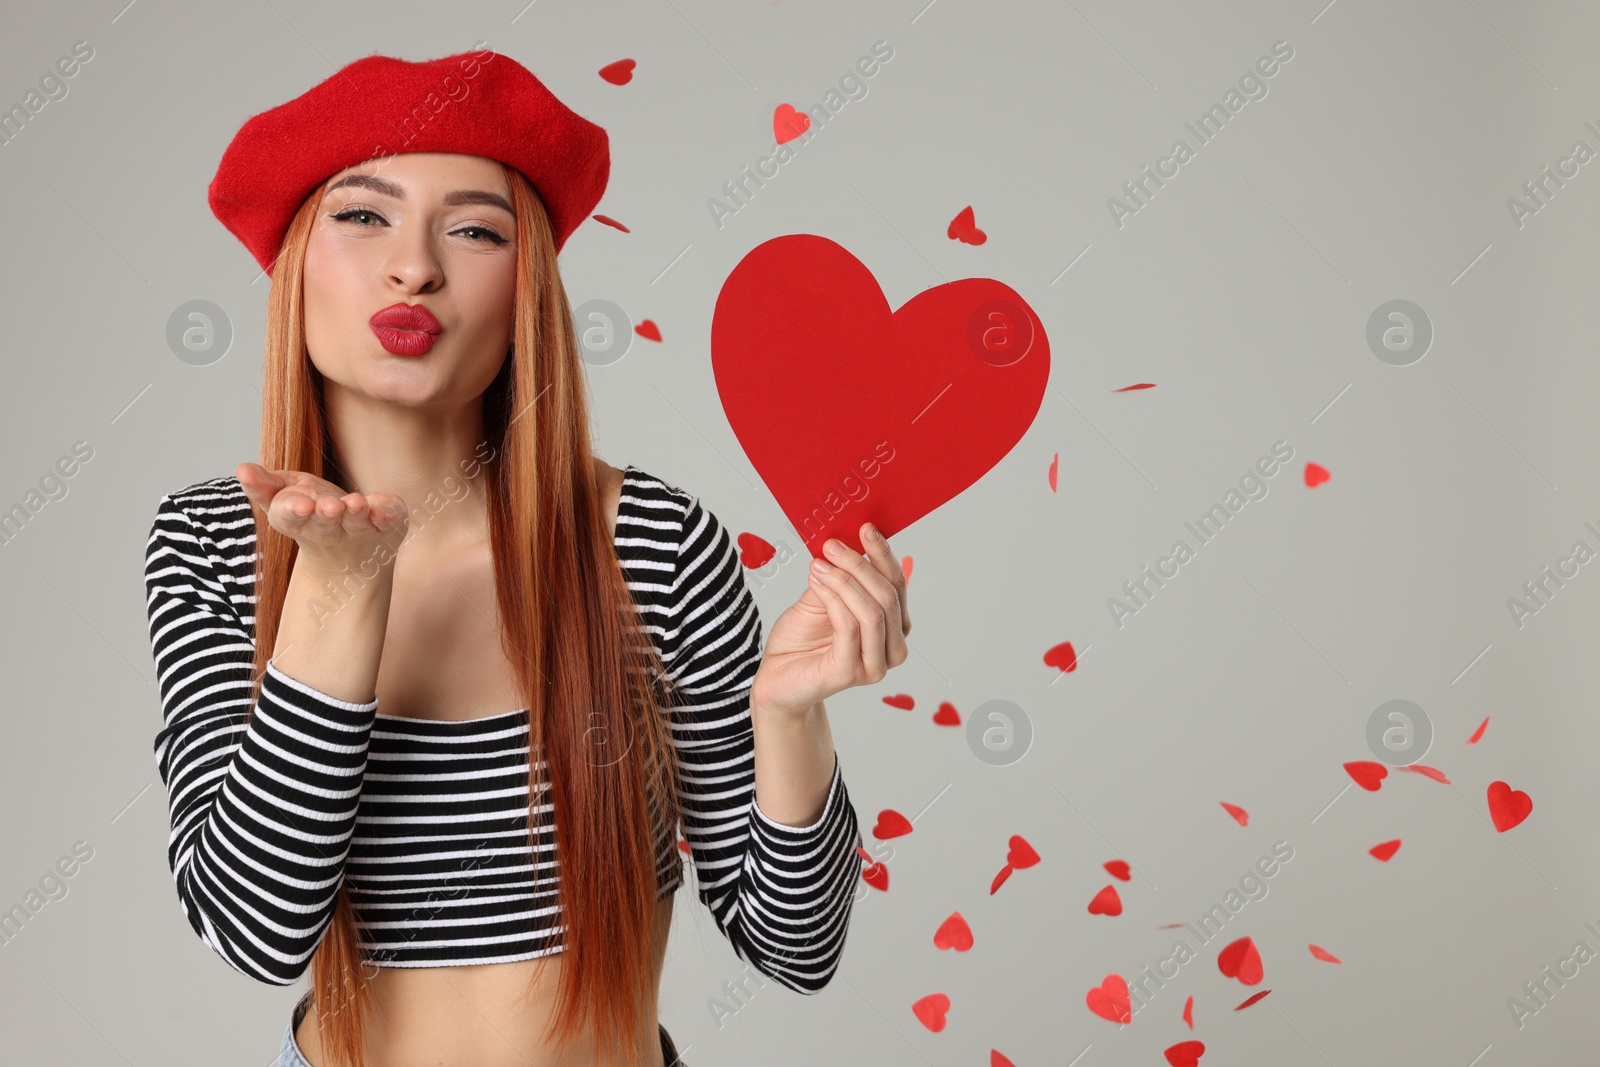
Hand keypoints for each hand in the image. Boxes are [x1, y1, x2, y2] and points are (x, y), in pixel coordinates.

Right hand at [235, 462, 408, 572]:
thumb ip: (263, 484)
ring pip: (356, 523)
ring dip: (356, 513)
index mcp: (299, 520)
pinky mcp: (386, 526)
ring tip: (356, 503)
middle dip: (326, 515)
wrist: (352, 553)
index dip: (294, 510)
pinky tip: (384, 508)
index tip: (301, 505)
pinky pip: (388, 520)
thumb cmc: (311, 512)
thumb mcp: (284, 494)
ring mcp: (359, 531)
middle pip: (324, 523)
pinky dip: (387, 514)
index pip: (290, 516)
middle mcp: (329, 530)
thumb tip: (241, 469)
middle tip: (329, 507)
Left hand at [750, 523, 910, 716]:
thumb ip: (842, 577)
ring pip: (872, 611)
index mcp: (893, 628)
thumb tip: (848, 540)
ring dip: (844, 580)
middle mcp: (891, 649)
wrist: (776, 677)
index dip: (883, 555)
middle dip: (860, 564)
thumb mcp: (823, 597)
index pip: (897, 585)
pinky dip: (832, 598)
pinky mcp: (850, 673)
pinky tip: (815, 582)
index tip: (866, 529)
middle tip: (833, 544)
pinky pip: (848, 626)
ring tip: (818, 564)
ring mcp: (874, 665)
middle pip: (888, 597)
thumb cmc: (801, 640)